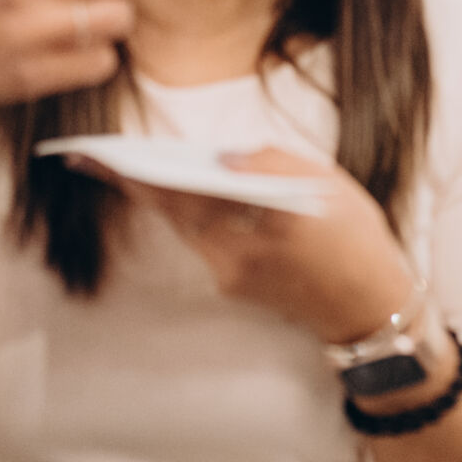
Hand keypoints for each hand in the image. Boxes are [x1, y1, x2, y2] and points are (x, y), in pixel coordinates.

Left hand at [86, 147, 415, 343]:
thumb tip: (225, 155)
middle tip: (91, 160)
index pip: (190, 191)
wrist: (370, 307)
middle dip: (135, 183)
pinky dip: (189, 217)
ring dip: (159, 199)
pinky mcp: (233, 288)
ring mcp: (231, 277)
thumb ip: (275, 164)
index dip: (144, 172)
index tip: (105, 156)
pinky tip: (182, 196)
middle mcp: (238, 257)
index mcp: (265, 222)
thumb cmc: (358, 239)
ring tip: (129, 170)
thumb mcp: (331, 185)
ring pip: (186, 229)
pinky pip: (203, 243)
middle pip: (175, 212)